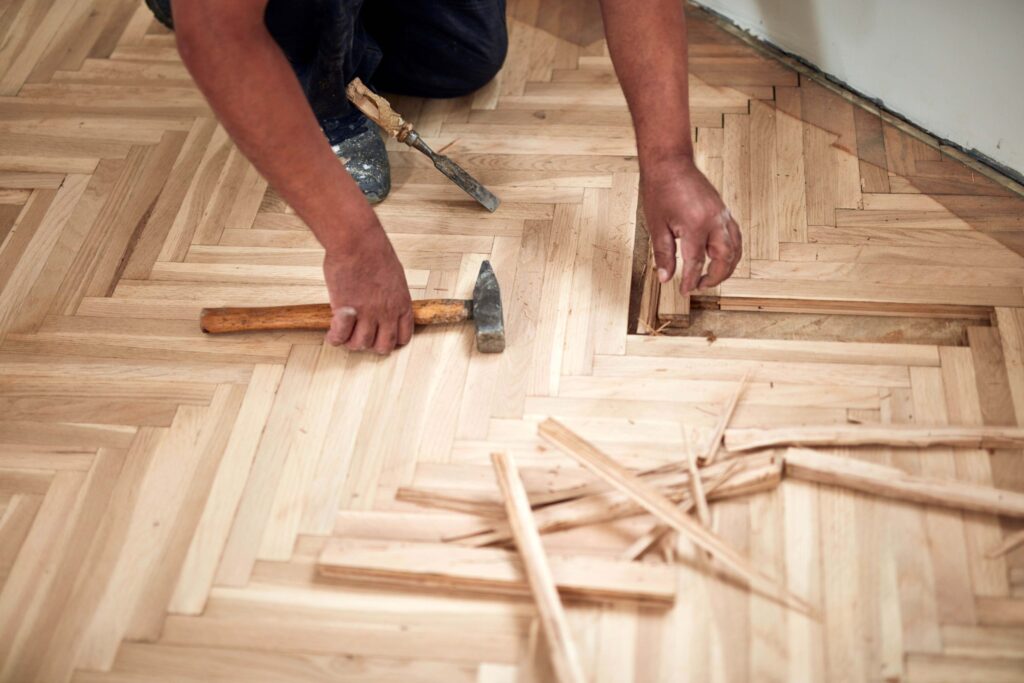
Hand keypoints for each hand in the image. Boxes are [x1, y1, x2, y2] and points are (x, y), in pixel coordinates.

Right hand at [322, 218, 413, 353]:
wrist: (357, 242)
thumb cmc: (373, 251)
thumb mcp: (394, 275)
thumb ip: (391, 294)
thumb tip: (384, 304)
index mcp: (401, 303)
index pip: (403, 336)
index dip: (392, 341)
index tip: (382, 339)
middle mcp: (387, 313)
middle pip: (382, 346)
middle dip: (372, 345)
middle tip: (361, 338)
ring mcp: (367, 314)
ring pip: (360, 344)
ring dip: (351, 342)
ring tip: (344, 334)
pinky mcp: (345, 311)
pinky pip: (340, 336)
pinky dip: (334, 339)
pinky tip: (331, 334)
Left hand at [641, 154, 741, 294]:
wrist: (670, 163)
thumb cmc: (660, 190)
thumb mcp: (656, 226)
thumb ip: (663, 254)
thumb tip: (666, 278)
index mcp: (696, 225)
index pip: (696, 262)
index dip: (690, 280)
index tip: (685, 291)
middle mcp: (715, 221)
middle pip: (724, 258)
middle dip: (714, 278)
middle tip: (700, 286)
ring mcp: (723, 215)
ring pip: (735, 248)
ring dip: (726, 267)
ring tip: (711, 277)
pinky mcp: (724, 210)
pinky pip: (735, 236)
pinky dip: (732, 251)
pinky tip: (721, 258)